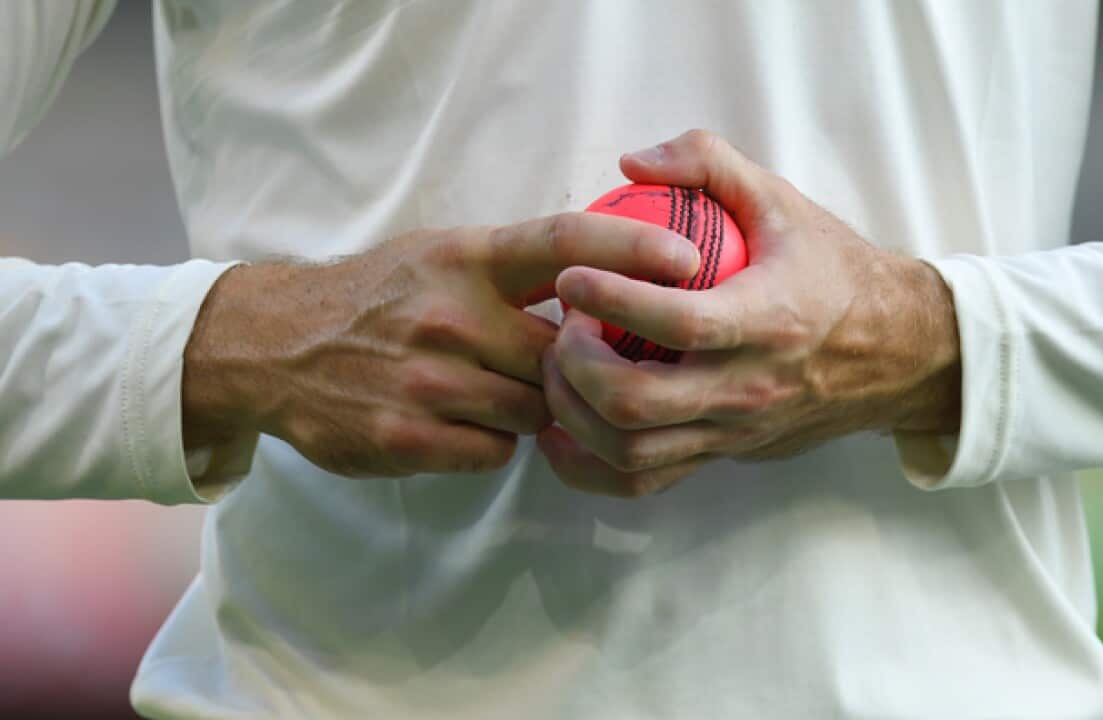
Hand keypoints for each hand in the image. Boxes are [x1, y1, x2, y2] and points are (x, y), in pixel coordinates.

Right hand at [181, 215, 699, 476]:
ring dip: (530, 408)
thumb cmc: (379, 296)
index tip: (688, 261)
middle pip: (564, 356)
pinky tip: (458, 420)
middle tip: (563, 366)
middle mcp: (451, 315)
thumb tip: (613, 273)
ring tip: (491, 388)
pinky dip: (489, 442)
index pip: (565, 242)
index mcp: (466, 258)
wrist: (272, 346)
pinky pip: (493, 452)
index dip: (632, 250)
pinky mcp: (407, 436)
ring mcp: (428, 379)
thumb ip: (518, 266)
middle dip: (573, 368)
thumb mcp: (442, 255)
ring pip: (535, 411)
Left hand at [539, 130, 961, 496]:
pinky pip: (645, 480)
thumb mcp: (783, 202)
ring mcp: (734, 431)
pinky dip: (591, 464)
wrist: (897, 352)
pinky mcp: (724, 454)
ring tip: (558, 370)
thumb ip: (710, 163)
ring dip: (574, 416)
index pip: (679, 322)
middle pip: (639, 405)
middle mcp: (749, 388)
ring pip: (633, 453)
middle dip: (577, 369)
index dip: (613, 299)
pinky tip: (561, 428)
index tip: (569, 275)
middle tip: (562, 328)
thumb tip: (631, 162)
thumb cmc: (833, 271)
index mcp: (769, 321)